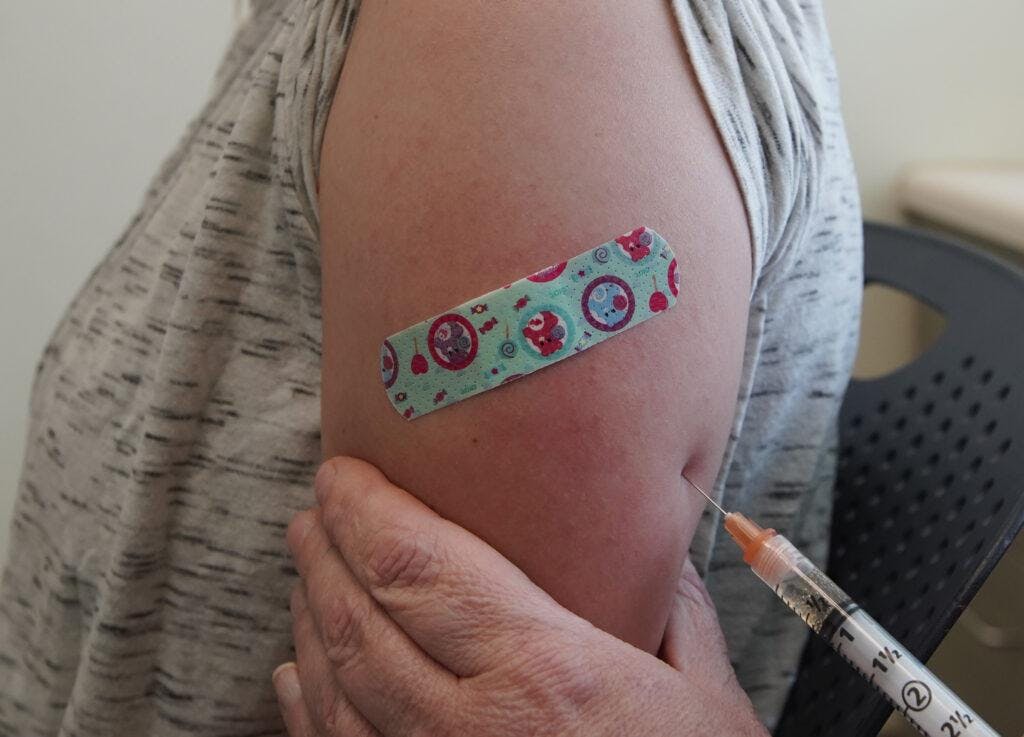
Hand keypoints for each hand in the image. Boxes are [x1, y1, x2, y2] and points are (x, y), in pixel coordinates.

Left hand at [274, 456, 767, 736]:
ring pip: (335, 687)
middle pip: (358, 621)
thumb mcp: (708, 699)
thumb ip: (677, 614)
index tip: (341, 475)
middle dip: (323, 555)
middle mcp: (472, 724)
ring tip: (306, 576)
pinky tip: (294, 673)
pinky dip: (305, 707)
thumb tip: (658, 549)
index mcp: (543, 672)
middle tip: (311, 516)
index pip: (416, 568)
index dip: (364, 511)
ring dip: (309, 621)